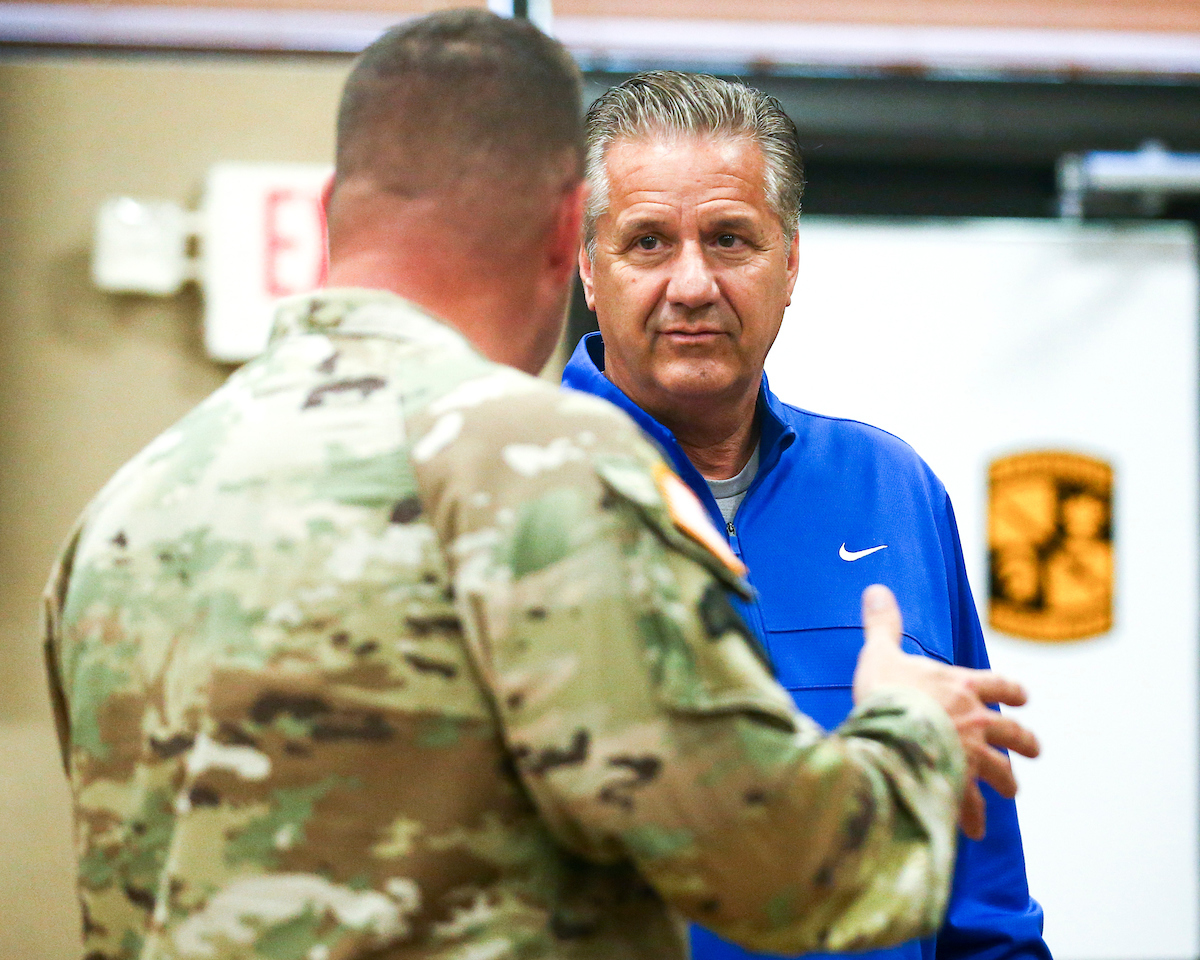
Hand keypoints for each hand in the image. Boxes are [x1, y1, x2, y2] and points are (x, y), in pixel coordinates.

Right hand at [852, 584, 1039, 840]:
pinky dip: (973, 816)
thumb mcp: (882, 652)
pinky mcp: (959, 782)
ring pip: (1000, 769)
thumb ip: (883, 624)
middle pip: (1012, 730)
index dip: (1011, 689)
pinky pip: (971, 802)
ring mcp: (971, 754)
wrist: (893, 731)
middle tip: (1032, 749)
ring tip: (1010, 790)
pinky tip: (975, 830)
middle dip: (1023, 740)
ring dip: (1007, 780)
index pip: (999, 684)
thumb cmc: (888, 690)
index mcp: (963, 686)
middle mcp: (976, 721)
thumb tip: (876, 588)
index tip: (1022, 696)